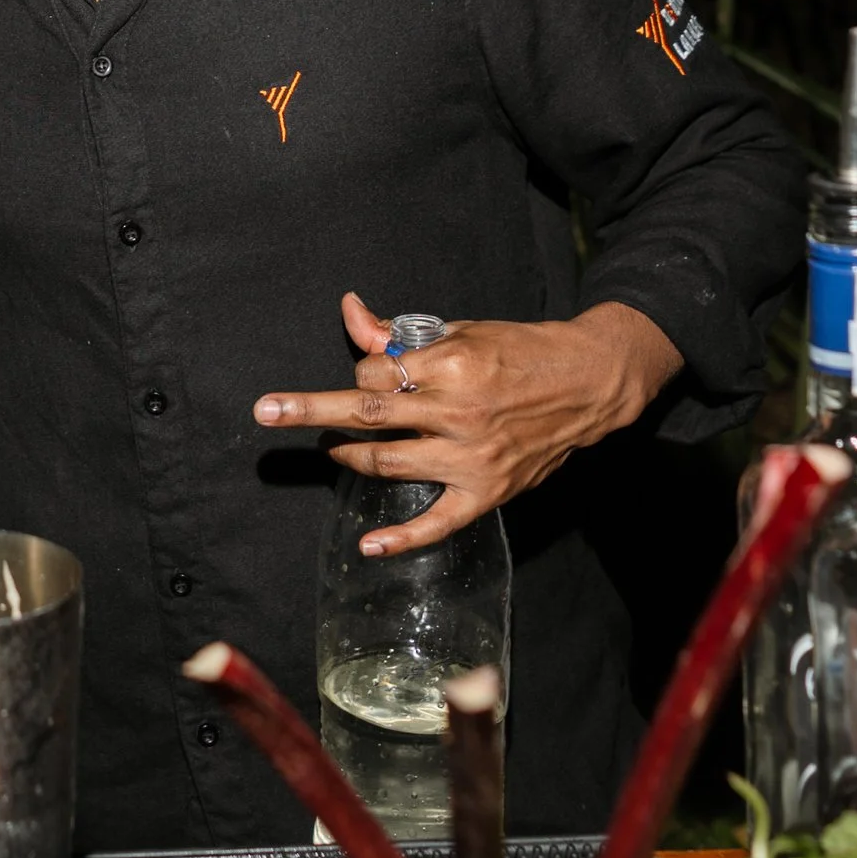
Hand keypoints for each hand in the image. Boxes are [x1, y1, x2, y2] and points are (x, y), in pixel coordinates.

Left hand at [254, 288, 680, 554]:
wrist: (589, 383)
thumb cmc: (521, 351)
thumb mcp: (460, 331)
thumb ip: (397, 334)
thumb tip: (349, 312)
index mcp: (453, 365)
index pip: (377, 374)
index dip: (362, 374)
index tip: (366, 375)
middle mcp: (459, 413)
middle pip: (367, 414)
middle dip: (310, 410)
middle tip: (266, 410)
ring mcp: (472, 458)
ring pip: (388, 463)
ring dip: (349, 456)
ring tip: (332, 448)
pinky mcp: (487, 492)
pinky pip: (438, 523)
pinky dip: (402, 538)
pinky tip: (371, 545)